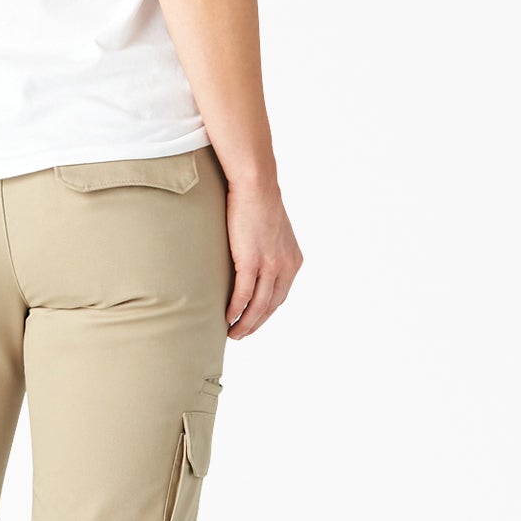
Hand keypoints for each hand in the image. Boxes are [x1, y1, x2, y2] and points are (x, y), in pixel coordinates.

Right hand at [225, 179, 301, 338]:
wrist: (256, 186)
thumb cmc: (259, 203)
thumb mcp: (272, 232)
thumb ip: (269, 250)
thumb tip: (254, 259)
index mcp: (293, 261)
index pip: (280, 297)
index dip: (265, 314)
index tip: (252, 322)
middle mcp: (286, 266)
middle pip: (271, 306)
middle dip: (255, 324)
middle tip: (240, 334)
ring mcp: (270, 265)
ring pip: (258, 305)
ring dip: (245, 323)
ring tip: (232, 333)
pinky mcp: (251, 261)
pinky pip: (244, 293)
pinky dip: (235, 309)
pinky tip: (227, 317)